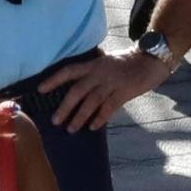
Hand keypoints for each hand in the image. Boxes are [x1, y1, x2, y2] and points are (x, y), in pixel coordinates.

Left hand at [35, 44, 176, 131]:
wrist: (150, 61)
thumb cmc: (127, 62)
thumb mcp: (105, 61)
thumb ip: (92, 70)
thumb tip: (77, 80)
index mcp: (92, 64)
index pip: (68, 71)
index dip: (54, 80)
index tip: (40, 89)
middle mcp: (99, 73)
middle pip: (77, 90)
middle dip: (65, 106)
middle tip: (55, 121)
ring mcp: (112, 82)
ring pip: (91, 101)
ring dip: (80, 116)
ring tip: (71, 129)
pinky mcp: (124, 91)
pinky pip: (109, 107)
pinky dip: (100, 117)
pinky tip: (92, 127)